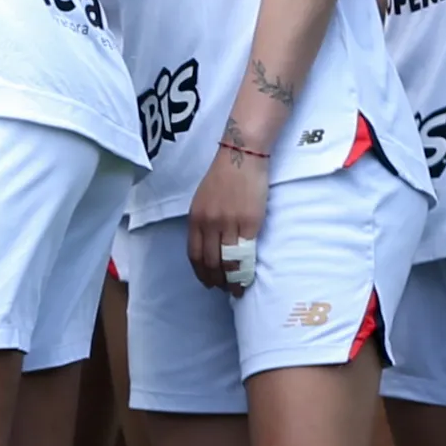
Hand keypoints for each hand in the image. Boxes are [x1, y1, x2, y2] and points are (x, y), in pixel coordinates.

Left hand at [185, 141, 270, 290]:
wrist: (242, 155)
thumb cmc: (224, 175)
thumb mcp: (203, 200)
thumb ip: (204, 222)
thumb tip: (209, 245)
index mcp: (196, 218)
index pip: (195, 254)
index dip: (201, 273)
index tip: (208, 283)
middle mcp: (210, 224)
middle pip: (210, 262)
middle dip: (216, 281)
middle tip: (224, 290)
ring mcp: (229, 223)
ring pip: (228, 261)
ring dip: (232, 279)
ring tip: (237, 288)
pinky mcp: (250, 222)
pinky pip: (246, 252)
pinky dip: (246, 268)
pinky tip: (248, 274)